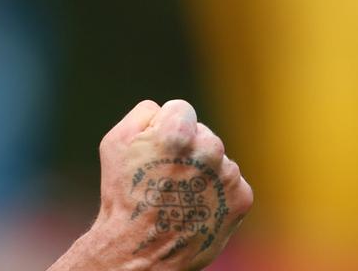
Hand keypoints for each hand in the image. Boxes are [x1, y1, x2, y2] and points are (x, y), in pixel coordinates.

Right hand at [83, 99, 253, 269]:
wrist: (141, 248)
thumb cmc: (124, 193)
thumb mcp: (115, 142)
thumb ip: (144, 114)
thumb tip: (165, 110)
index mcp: (178, 132)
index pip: (181, 109)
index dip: (164, 127)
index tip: (156, 149)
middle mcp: (210, 149)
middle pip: (201, 133)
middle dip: (187, 148)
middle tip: (165, 176)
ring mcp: (229, 175)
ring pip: (216, 158)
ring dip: (202, 170)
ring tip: (179, 194)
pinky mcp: (242, 197)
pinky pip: (229, 181)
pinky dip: (216, 191)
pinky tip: (195, 205)